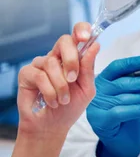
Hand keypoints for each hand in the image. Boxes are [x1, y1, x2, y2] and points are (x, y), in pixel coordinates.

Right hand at [17, 23, 99, 138]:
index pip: (77, 34)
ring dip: (61, 85)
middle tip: (74, 78)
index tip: (86, 37)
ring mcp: (41, 64)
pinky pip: (39, 75)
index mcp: (74, 57)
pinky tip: (53, 101)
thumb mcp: (87, 88)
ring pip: (52, 62)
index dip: (81, 30)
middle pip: (64, 41)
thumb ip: (89, 68)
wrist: (53, 126)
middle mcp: (57, 57)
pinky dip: (49, 91)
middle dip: (71, 59)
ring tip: (64, 99)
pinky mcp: (27, 74)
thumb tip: (94, 45)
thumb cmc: (71, 107)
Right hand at [87, 56, 139, 156]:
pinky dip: (137, 109)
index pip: (117, 67)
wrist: (125, 142)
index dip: (133, 63)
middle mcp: (98, 90)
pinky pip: (121, 111)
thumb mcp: (137, 94)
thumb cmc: (131, 114)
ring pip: (124, 97)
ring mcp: (96, 106)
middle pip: (123, 82)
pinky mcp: (99, 120)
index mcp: (105, 79)